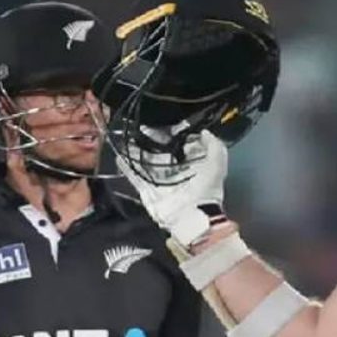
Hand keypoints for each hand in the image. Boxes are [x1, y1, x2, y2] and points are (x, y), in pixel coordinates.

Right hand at [117, 130, 227, 245]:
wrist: (191, 217)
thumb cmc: (206, 190)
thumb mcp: (217, 165)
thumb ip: (214, 146)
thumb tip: (205, 132)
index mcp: (190, 162)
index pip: (179, 143)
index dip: (171, 132)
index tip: (162, 119)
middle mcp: (173, 169)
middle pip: (159, 150)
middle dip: (150, 139)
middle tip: (140, 126)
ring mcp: (158, 179)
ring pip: (145, 160)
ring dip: (136, 150)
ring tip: (126, 136)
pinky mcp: (147, 189)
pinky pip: (134, 175)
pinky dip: (126, 166)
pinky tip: (119, 155)